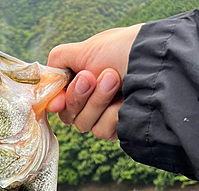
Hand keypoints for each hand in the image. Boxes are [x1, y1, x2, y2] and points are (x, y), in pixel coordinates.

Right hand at [47, 24, 143, 140]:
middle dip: (79, 96)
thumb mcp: (87, 48)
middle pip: (68, 114)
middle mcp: (93, 99)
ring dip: (97, 102)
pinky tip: (125, 102)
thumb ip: (60, 60)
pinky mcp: (118, 129)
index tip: (57, 100)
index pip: (59, 100)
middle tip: (92, 77)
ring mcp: (105, 115)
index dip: (56, 101)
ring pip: (83, 124)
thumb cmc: (124, 51)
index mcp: (84, 80)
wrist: (155, 65)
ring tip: (115, 81)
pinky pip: (101, 131)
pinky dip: (112, 115)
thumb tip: (45, 77)